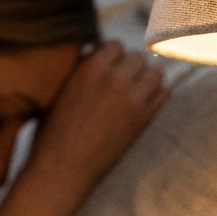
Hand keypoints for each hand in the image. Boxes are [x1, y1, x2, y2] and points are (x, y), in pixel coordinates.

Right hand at [25, 41, 167, 198]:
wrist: (63, 170)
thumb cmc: (52, 133)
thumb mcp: (59, 91)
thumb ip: (81, 70)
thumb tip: (94, 55)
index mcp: (91, 68)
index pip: (115, 46)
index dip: (112, 57)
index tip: (108, 70)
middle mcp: (116, 79)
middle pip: (137, 58)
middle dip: (130, 68)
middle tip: (121, 84)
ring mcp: (134, 99)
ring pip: (155, 72)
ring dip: (146, 79)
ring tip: (135, 92)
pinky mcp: (144, 119)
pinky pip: (164, 94)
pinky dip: (157, 95)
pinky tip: (144, 103)